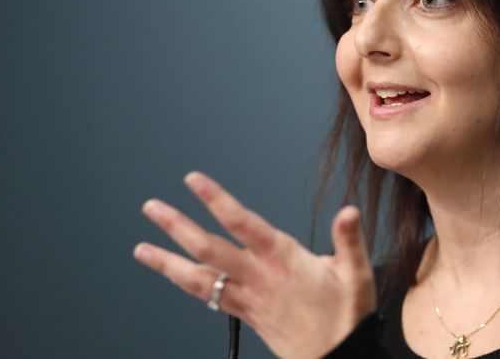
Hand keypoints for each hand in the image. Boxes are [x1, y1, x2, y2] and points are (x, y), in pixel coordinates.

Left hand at [133, 171, 375, 357]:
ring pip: (199, 278)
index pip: (242, 223)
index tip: (194, 181)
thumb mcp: (357, 276)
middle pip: (208, 248)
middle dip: (177, 226)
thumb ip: (350, 240)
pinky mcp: (246, 314)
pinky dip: (186, 282)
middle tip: (151, 207)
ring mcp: (248, 297)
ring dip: (168, 262)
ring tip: (141, 249)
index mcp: (282, 260)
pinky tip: (174, 273)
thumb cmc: (346, 318)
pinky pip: (208, 297)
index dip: (216, 200)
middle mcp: (258, 277)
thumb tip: (349, 212)